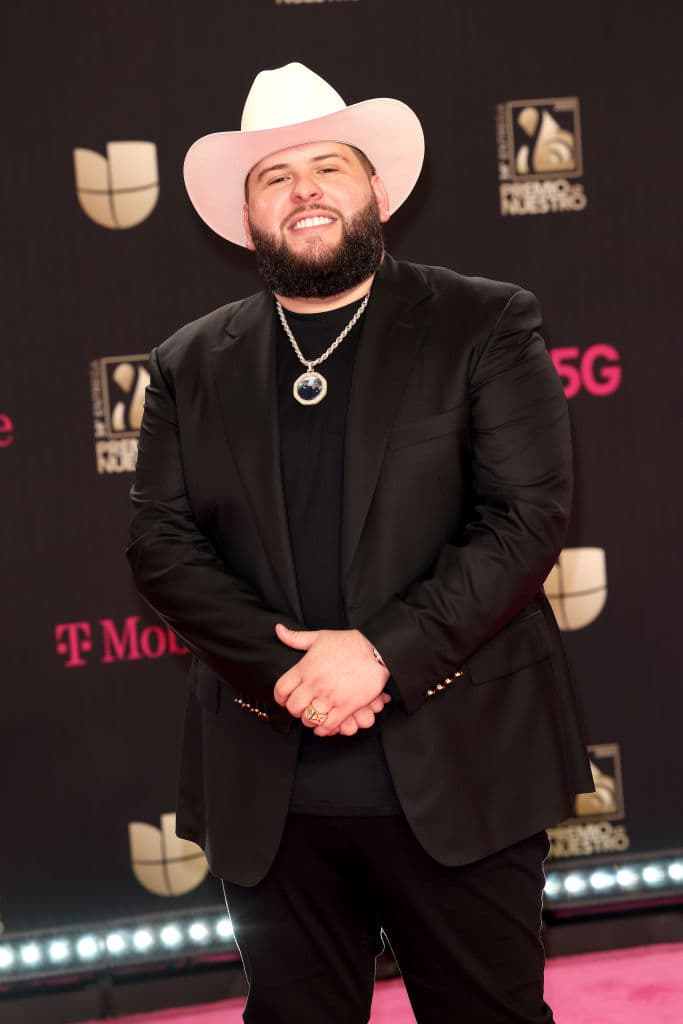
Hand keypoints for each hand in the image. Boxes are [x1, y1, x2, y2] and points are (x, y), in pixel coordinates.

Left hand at [273, 625, 390, 735]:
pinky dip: (324, 730)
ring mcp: (330, 696)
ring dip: (309, 720)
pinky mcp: (346, 706)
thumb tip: (278, 629)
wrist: (377, 651)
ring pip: (310, 718)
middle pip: (294, 707)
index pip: (281, 689)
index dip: (280, 698)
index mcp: (306, 667)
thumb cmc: (349, 643)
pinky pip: (329, 725)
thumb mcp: (320, 636)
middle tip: (300, 708)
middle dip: (295, 710)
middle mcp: (315, 683)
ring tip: (312, 716)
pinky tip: (323, 727)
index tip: (284, 700)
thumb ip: (296, 637)